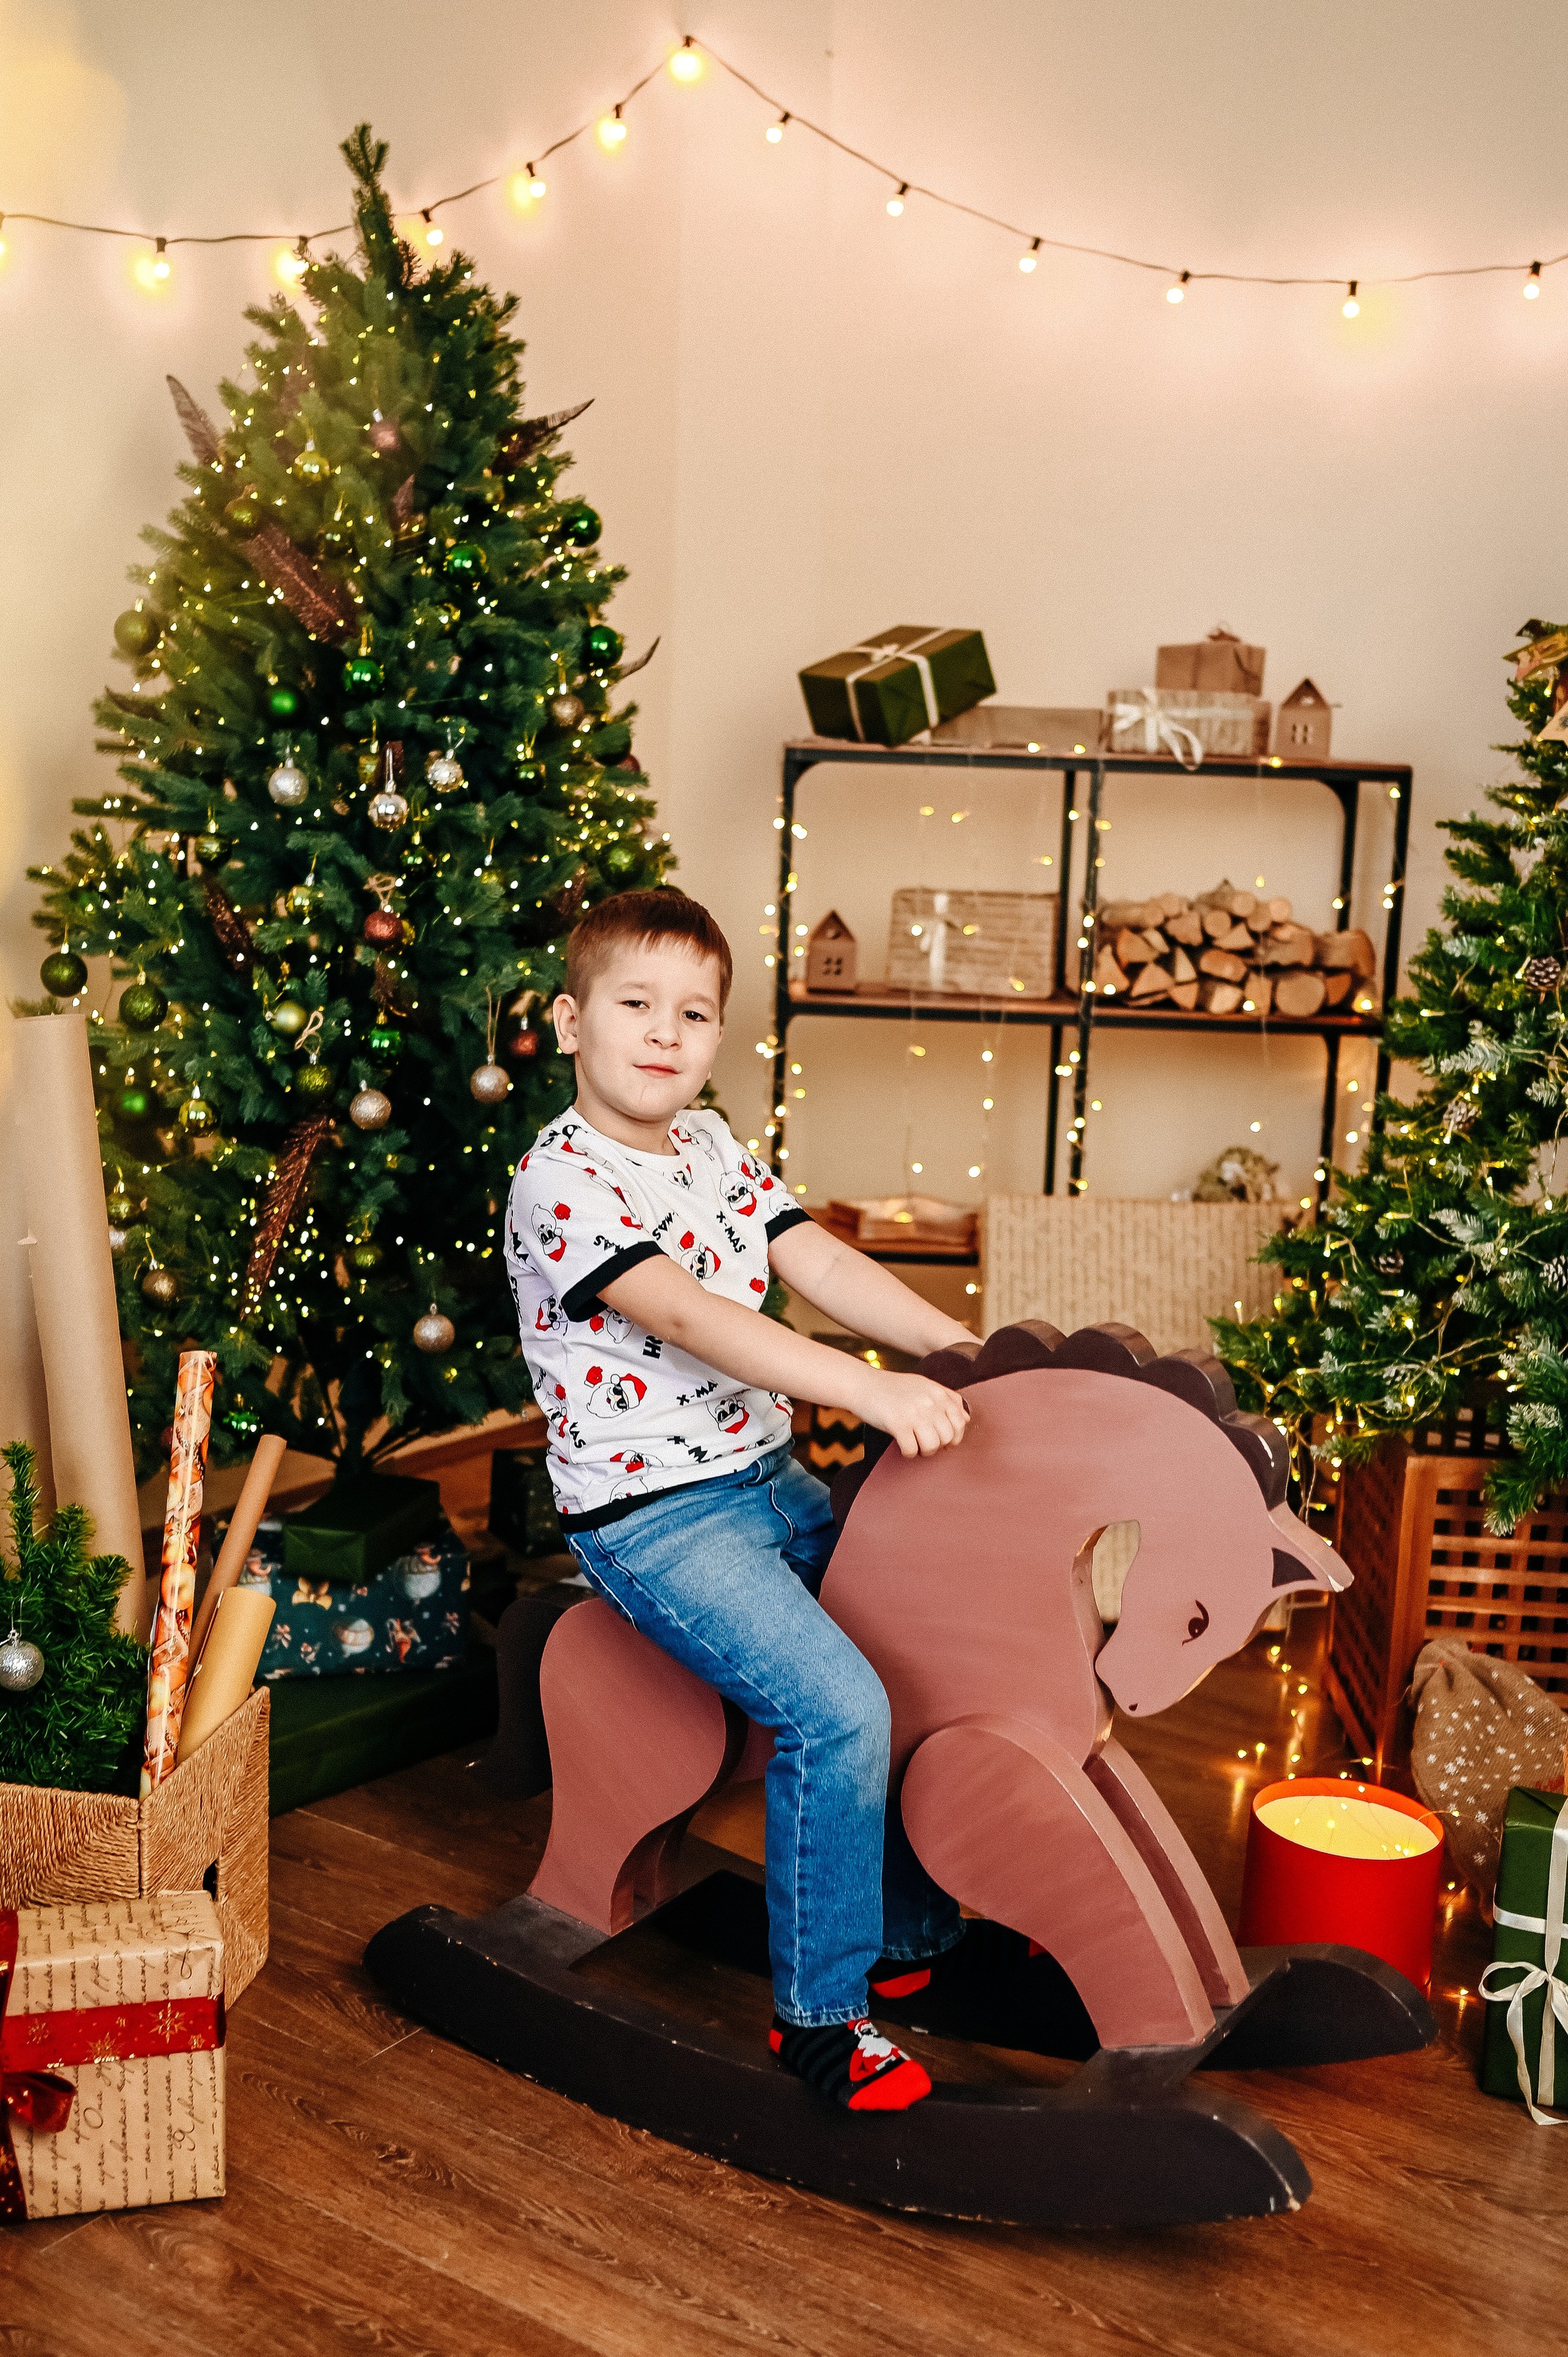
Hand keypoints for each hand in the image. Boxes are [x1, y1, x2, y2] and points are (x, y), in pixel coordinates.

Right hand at [853, 1368, 969, 1458]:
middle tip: (926, 1443)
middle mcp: (929, 1402)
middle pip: (948, 1437)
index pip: (961, 1422)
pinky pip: (911, 1450)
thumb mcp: (923, 1386)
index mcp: (938, 1392)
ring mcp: (914, 1413)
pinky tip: (902, 1446)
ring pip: (932, 1446)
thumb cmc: (893, 1388)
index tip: (943, 1439)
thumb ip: (946, 1399)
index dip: (955, 1436)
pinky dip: (908, 1453)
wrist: (863, 1384)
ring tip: (915, 1446)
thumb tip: (967, 1419)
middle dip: (939, 1446)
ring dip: (924, 1451)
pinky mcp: (897, 1423)